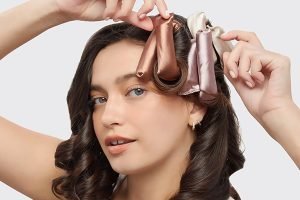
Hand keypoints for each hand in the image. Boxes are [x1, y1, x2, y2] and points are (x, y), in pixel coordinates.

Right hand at [53, 0, 169, 30]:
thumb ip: (135, 18)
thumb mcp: (119, 14)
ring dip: (124, 9)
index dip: (160, 3)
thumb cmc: (94, 7)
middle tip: (141, 16)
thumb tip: (152, 25)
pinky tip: (107, 13)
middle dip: (147, 4)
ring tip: (114, 16)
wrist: (73, 7)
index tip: (165, 15)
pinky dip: (113, 8)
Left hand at [221, 30, 292, 123]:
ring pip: (246, 50)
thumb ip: (232, 67)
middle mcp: (266, 57)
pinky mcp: (279, 60)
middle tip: (235, 75)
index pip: (247, 40)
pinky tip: (258, 81)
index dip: (235, 34)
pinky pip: (256, 57)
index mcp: (258, 61)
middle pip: (242, 45)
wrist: (268, 112)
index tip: (222, 37)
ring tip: (249, 82)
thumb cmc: (258, 102)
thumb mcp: (238, 82)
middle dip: (232, 61)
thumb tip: (226, 53)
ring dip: (241, 70)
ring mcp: (274, 58)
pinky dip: (251, 72)